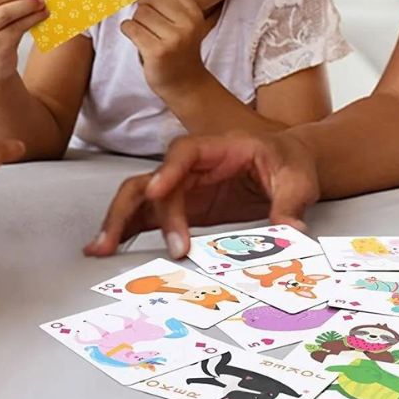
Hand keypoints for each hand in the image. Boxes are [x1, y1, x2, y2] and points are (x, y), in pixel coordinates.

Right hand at [83, 130, 319, 258]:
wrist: (289, 163)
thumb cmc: (290, 163)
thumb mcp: (298, 181)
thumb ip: (290, 204)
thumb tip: (290, 231)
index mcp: (220, 148)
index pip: (186, 152)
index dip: (168, 171)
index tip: (157, 193)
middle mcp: (193, 166)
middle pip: (151, 178)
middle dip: (129, 207)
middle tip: (114, 240)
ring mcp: (183, 187)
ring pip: (140, 197)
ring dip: (119, 221)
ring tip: (100, 249)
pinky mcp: (182, 208)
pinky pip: (148, 217)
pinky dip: (127, 231)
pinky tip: (108, 249)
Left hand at [120, 0, 209, 92]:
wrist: (186, 84)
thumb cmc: (181, 50)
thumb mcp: (186, 23)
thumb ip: (178, 0)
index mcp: (195, 14)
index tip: (151, 2)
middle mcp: (187, 25)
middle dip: (144, 8)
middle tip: (149, 23)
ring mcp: (173, 39)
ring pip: (139, 13)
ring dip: (136, 22)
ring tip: (145, 33)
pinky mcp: (157, 52)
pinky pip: (131, 28)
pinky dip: (129, 31)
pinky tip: (138, 39)